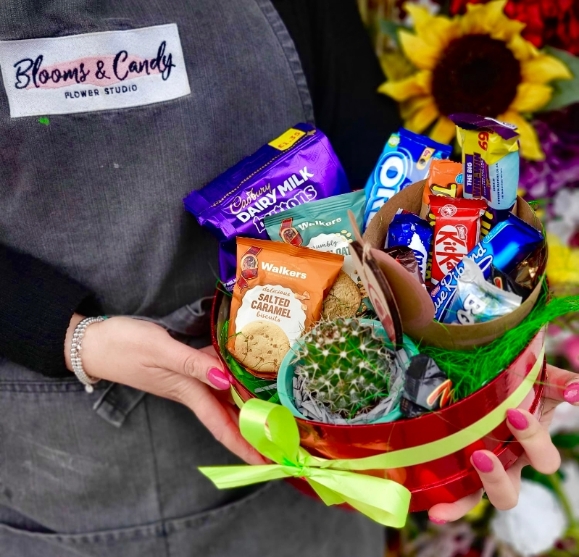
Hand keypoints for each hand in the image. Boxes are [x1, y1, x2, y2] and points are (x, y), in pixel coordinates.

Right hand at [65, 314, 264, 464]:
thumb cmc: (125, 345)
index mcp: (187, 391)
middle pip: (226, 416)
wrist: (95, 342)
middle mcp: (190, 390)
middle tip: (281, 440)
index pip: (221, 424)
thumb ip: (192, 363)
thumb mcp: (159, 350)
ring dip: (246, 407)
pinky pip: (214, 377)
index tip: (266, 461)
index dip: (244, 443)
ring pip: (223, 397)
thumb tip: (224, 378)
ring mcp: (186, 380)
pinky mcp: (183, 367)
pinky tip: (244, 371)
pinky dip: (232, 379)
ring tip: (273, 412)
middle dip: (252, 431)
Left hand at [428, 364, 578, 523]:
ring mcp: (483, 471)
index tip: (513, 413)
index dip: (532, 441)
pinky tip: (435, 512)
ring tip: (460, 472)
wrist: (487, 376)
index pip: (543, 459)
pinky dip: (449, 508)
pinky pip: (457, 497)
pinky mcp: (459, 470)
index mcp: (529, 448)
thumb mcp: (541, 381)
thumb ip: (560, 383)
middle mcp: (508, 465)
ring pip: (483, 499)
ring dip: (472, 491)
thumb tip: (577, 392)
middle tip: (482, 455)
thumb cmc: (518, 383)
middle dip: (498, 477)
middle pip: (510, 492)